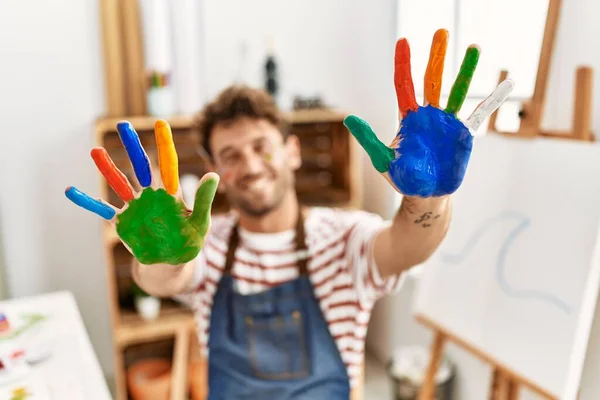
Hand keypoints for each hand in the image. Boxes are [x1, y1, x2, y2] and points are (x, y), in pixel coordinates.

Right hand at [65, 120, 218, 264]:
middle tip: (123, 124)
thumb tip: (214, 174)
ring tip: (95, 150)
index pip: (168, 164)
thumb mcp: (201, 222)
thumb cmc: (190, 241)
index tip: (161, 123)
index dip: (164, 144)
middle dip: (132, 145)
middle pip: (140, 166)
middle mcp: (151, 195)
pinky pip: (102, 210)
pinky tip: (71, 190)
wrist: (171, 263)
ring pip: (119, 183)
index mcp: (171, 193)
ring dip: (107, 168)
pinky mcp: (123, 222)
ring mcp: (135, 207)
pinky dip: (88, 202)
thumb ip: (204, 200)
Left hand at [344, 29, 513, 196]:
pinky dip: (492, 99)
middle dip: (436, 56)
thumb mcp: (382, 158)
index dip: (403, 63)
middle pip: (433, 80)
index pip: (404, 84)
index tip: (403, 41)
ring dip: (466, 70)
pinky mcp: (463, 134)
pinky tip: (507, 83)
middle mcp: (429, 114)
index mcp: (409, 117)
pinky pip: (480, 113)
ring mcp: (448, 122)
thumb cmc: (402, 177)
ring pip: (458, 90)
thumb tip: (349, 119)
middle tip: (440, 31)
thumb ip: (368, 138)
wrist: (425, 194)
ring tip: (474, 47)